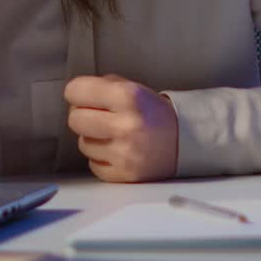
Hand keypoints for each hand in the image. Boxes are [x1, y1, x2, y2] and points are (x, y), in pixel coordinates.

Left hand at [64, 73, 178, 182]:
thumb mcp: (133, 88)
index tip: (80, 95)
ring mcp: (125, 153)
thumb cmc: (153, 113)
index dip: (76, 92)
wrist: (185, 141)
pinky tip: (115, 150)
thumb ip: (103, 86)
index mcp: (128, 97)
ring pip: (83, 144)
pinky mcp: (125, 174)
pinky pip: (93, 165)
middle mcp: (125, 125)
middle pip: (75, 120)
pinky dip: (101, 158)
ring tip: (110, 134)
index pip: (76, 90)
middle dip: (82, 116)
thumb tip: (74, 94)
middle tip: (95, 116)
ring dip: (92, 138)